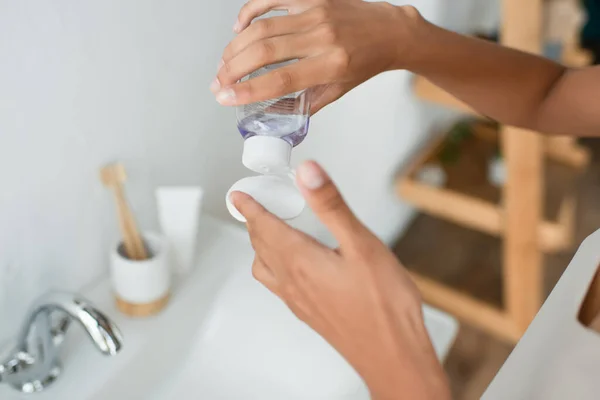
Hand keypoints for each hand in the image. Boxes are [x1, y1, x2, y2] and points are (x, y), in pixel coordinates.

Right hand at [211, 0, 421, 112]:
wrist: (389, 31)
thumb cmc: (364, 63)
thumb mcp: (336, 90)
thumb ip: (302, 103)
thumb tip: (269, 113)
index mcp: (331, 65)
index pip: (281, 80)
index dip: (247, 90)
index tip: (224, 98)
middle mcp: (323, 37)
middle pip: (265, 52)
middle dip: (233, 69)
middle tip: (218, 83)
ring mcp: (316, 12)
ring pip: (263, 27)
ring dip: (236, 47)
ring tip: (224, 64)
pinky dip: (249, 12)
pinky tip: (239, 28)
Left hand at [230, 161, 449, 399]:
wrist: (393, 355)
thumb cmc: (384, 305)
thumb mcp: (362, 244)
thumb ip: (332, 206)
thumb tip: (307, 173)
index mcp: (301, 261)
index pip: (264, 227)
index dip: (250, 208)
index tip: (239, 196)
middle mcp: (293, 282)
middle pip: (261, 246)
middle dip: (253, 222)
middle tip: (252, 206)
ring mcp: (300, 301)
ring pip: (266, 267)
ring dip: (261, 246)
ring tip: (267, 231)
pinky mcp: (310, 313)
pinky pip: (278, 285)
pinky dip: (273, 266)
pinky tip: (290, 267)